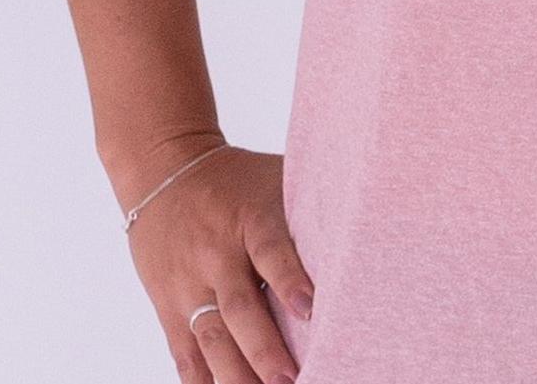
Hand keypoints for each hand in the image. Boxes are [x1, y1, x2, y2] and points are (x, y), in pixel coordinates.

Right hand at [122, 140, 315, 382]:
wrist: (164, 173)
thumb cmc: (239, 180)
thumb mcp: (274, 178)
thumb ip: (310, 206)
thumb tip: (371, 222)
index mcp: (250, 217)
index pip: (271, 250)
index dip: (290, 279)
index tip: (311, 309)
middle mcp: (217, 253)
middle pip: (240, 306)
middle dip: (264, 349)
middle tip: (290, 381)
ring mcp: (190, 285)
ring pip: (211, 338)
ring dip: (236, 375)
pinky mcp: (169, 308)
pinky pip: (185, 354)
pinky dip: (202, 382)